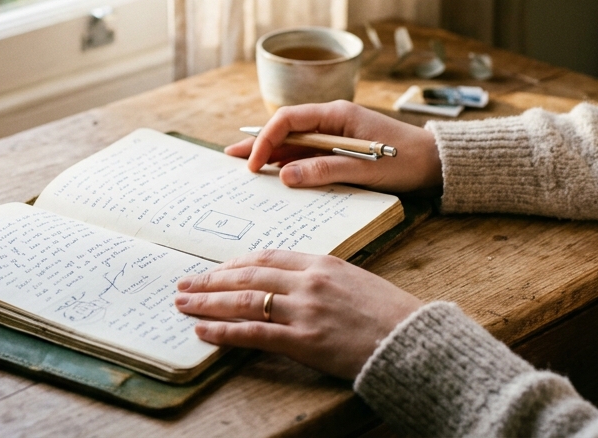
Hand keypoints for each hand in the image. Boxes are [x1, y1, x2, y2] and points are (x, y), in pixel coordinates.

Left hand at [174, 250, 422, 378]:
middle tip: (185, 283)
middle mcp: (309, 281)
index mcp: (322, 262)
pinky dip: (224, 331)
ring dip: (208, 302)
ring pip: (243, 300)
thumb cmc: (391, 314)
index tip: (216, 269)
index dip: (236, 263)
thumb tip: (293, 285)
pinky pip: (253, 333)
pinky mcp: (304, 341)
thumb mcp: (355, 282)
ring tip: (184, 304)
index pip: (267, 256)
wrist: (414, 341)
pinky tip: (204, 330)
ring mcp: (305, 310)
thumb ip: (323, 279)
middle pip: (248, 274)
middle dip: (211, 279)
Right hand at [227, 100, 442, 194]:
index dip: (267, 139)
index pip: (289, 119)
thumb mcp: (366, 169)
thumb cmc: (407, 162)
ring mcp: (336, 133)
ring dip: (271, 154)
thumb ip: (326, 170)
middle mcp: (333, 119)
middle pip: (287, 129)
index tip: (254, 163)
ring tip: (244, 165)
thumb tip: (285, 176)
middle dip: (260, 144)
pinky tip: (274, 170)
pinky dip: (289, 161)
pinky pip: (309, 152)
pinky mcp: (341, 148)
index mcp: (337, 114)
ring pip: (295, 142)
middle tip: (231, 159)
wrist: (437, 163)